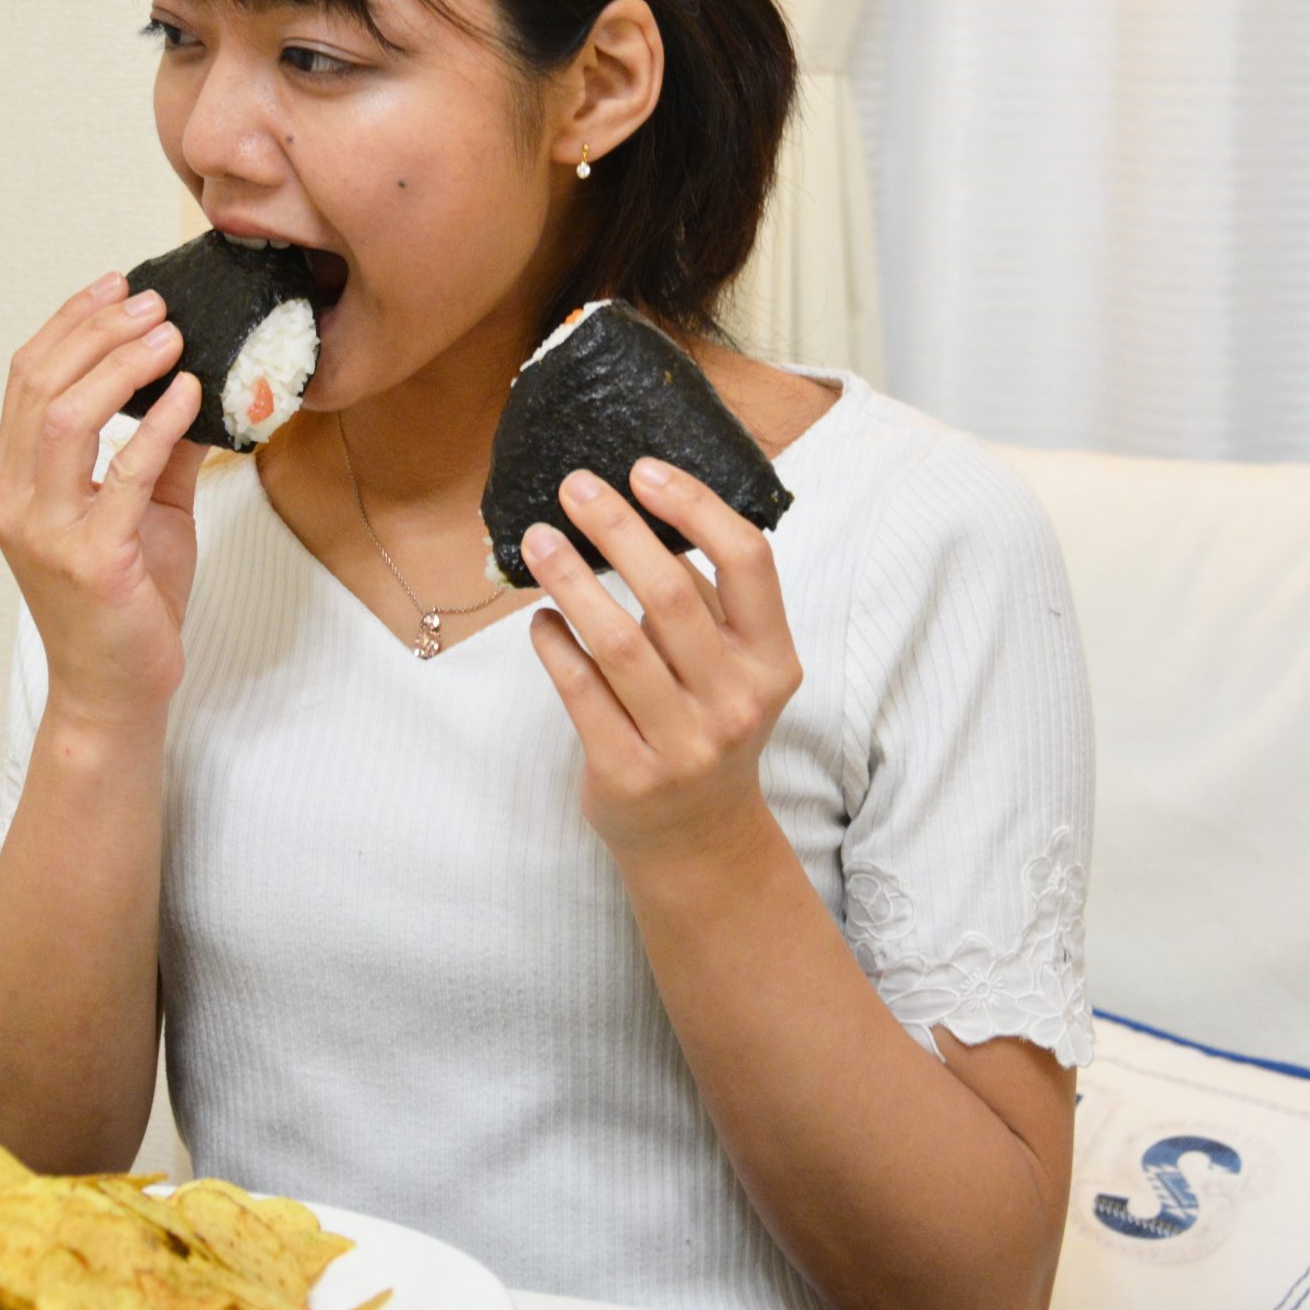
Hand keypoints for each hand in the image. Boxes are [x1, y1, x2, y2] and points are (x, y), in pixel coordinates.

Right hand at [0, 270, 211, 730]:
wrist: (116, 691)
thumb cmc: (125, 604)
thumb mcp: (141, 513)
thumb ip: (157, 452)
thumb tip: (196, 386)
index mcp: (13, 481)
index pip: (27, 379)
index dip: (69, 324)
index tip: (117, 286)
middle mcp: (14, 499)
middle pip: (40, 385)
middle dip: (97, 331)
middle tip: (153, 302)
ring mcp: (45, 530)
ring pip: (65, 417)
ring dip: (120, 364)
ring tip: (169, 333)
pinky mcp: (91, 560)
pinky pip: (123, 473)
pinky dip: (158, 424)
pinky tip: (189, 394)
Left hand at [523, 458, 804, 867]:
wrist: (699, 838)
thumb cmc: (709, 726)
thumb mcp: (737, 668)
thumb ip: (707, 603)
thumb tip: (641, 511)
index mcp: (772, 661)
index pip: (748, 561)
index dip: (695, 506)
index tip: (643, 470)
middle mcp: (736, 700)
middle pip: (671, 593)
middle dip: (615, 528)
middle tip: (573, 488)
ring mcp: (683, 742)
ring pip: (616, 641)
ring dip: (569, 579)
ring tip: (537, 540)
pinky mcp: (627, 771)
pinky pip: (579, 690)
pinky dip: (552, 644)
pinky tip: (539, 618)